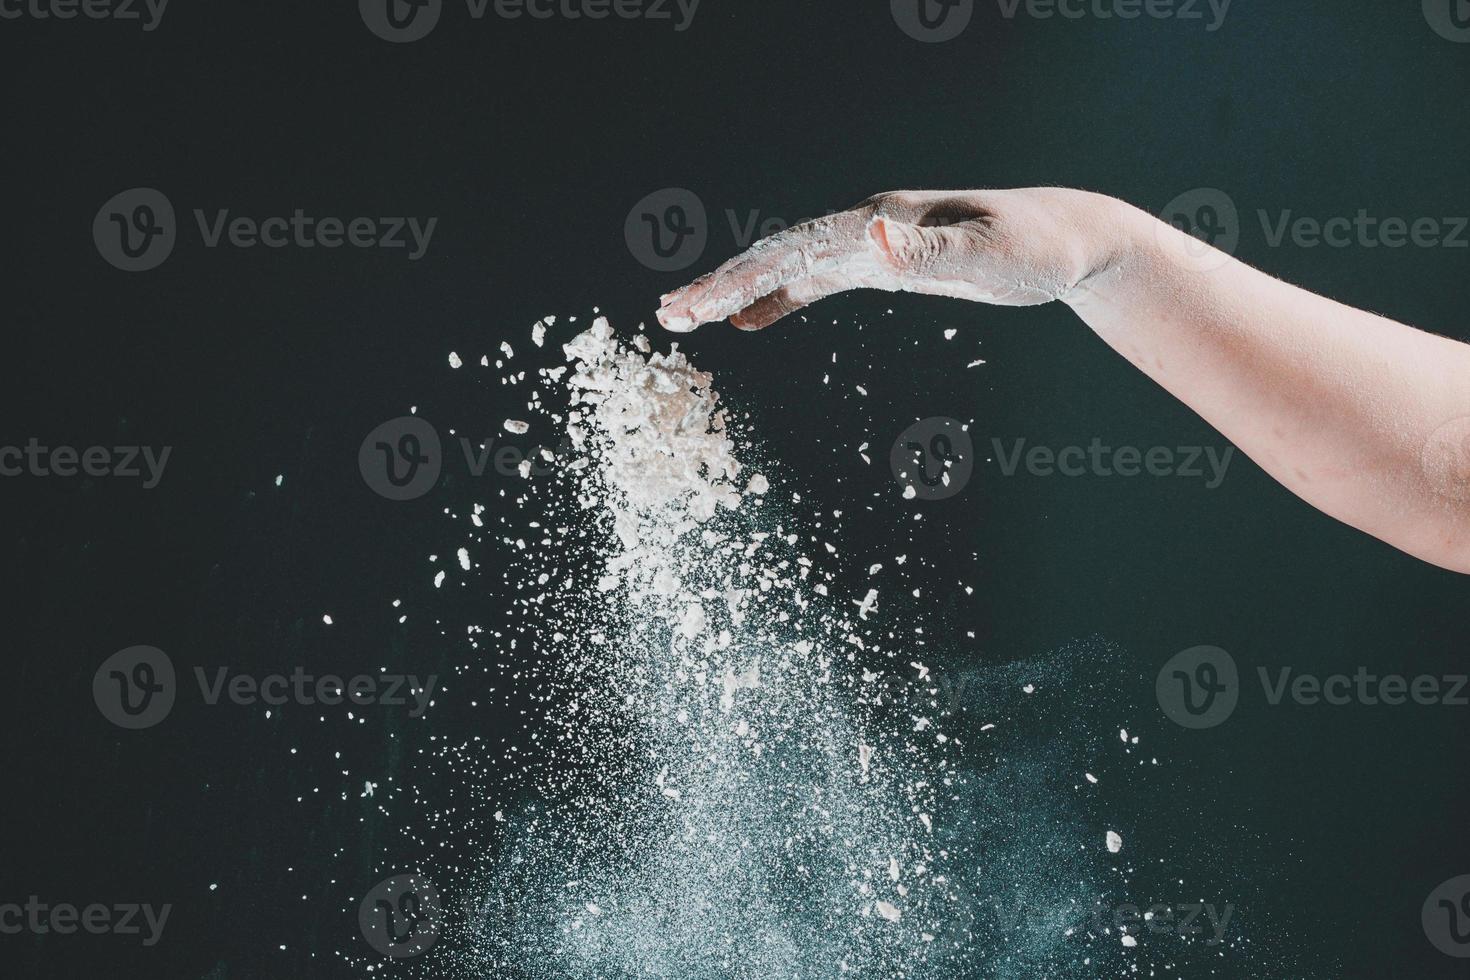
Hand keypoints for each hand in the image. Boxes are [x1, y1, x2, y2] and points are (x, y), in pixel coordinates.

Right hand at [655, 187, 1122, 331]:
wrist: (1072, 240)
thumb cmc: (1037, 246)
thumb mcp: (989, 254)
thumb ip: (930, 248)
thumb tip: (871, 233)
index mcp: (879, 221)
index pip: (791, 250)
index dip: (739, 279)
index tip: (694, 307)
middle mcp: (867, 227)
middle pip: (776, 254)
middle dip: (719, 284)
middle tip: (666, 314)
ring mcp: (874, 244)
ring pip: (788, 266)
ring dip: (737, 290)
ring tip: (686, 314)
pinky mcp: (887, 266)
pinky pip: (817, 283)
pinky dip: (778, 300)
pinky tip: (752, 322)